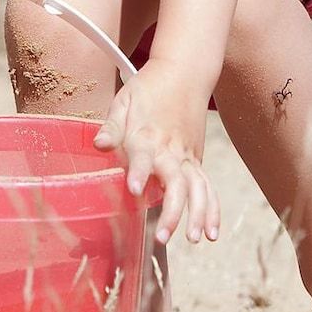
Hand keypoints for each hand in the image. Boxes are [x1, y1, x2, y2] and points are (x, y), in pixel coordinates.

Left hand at [93, 62, 220, 244]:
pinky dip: (212, 209)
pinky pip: (208, 187)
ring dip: (197, 214)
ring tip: (193, 239)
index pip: (142, 156)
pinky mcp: (197, 160)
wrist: (185, 72)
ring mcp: (188, 156)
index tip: (133, 190)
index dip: (138, 172)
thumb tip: (99, 144)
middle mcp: (171, 149)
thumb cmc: (149, 87)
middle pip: (176, 182)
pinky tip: (211, 232)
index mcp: (148, 135)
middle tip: (162, 236)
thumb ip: (112, 126)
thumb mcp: (124, 100)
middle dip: (172, 210)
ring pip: (198, 189)